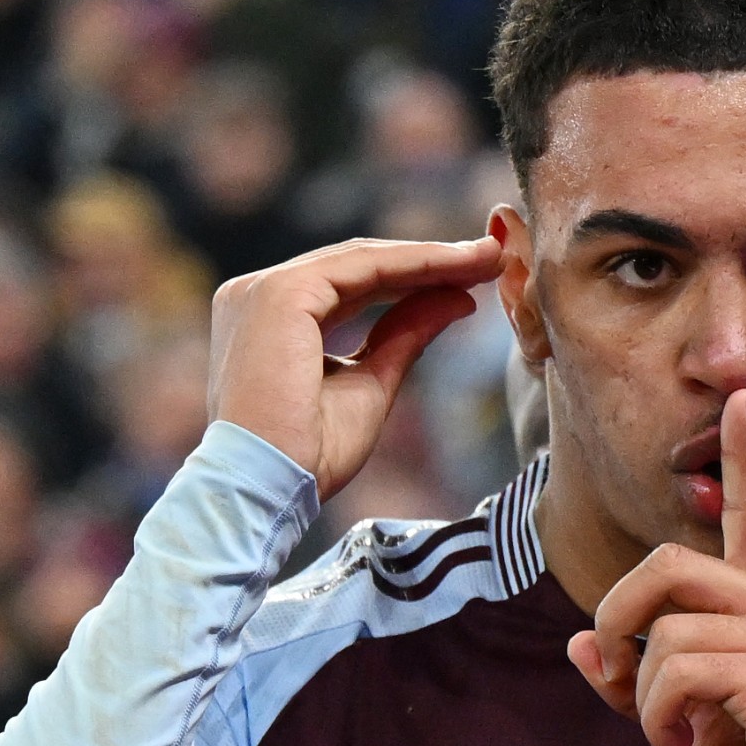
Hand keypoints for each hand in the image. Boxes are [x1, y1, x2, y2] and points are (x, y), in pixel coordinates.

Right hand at [203, 236, 497, 494]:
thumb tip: (457, 301)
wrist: (266, 489)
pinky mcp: (281, 293)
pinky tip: (458, 267)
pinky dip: (414, 264)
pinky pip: (361, 267)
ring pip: (362, 260)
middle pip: (356, 266)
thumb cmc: (306, 457)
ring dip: (429, 258)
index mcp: (267, 321)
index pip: (348, 286)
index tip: (469, 280)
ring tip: (486, 258)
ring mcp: (263, 289)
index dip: (411, 280)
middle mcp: (255, 295)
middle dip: (427, 262)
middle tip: (490, 257)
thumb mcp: (369, 387)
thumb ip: (404, 338)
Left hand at [566, 391, 745, 745]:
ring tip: (665, 738)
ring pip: (665, 631)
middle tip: (615, 675)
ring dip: (641, 696)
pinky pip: (677, 672)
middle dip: (617, 617)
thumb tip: (581, 640)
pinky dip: (655, 718)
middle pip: (666, 564)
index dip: (741, 458)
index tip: (737, 400)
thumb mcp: (681, 718)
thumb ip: (634, 676)